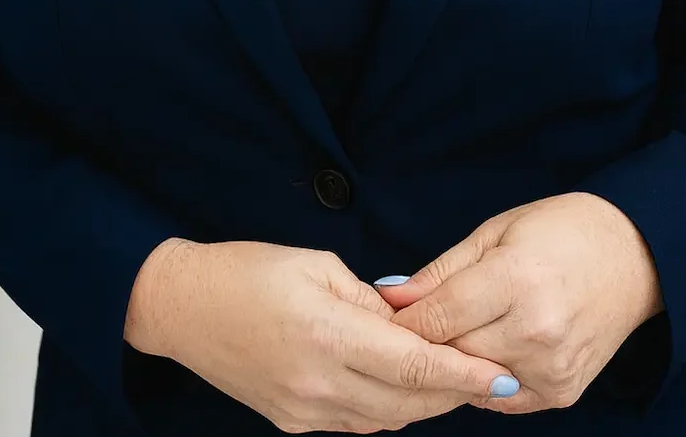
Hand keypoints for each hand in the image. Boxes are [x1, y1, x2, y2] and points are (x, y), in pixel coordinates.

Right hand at [126, 237, 519, 432]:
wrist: (184, 308)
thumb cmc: (249, 271)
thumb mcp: (317, 264)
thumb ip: (370, 299)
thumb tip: (409, 320)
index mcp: (328, 334)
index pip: (413, 365)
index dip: (463, 374)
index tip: (501, 375)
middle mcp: (321, 383)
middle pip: (409, 403)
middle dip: (454, 393)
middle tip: (491, 376)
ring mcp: (306, 411)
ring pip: (387, 421)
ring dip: (424, 404)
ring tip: (454, 380)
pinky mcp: (294, 423)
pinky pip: (357, 426)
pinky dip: (388, 410)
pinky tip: (401, 388)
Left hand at [375, 192, 664, 415]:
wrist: (635, 256)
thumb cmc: (562, 232)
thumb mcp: (495, 232)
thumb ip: (441, 271)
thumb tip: (392, 296)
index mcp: (517, 279)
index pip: (438, 317)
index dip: (404, 318)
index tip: (386, 313)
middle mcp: (536, 331)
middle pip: (451, 352)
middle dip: (425, 339)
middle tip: (412, 322)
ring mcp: (552, 368)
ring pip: (472, 379)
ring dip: (454, 360)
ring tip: (452, 331)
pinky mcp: (562, 393)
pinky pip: (500, 398)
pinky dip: (484, 378)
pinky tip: (488, 349)